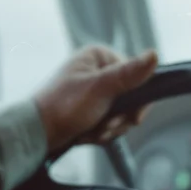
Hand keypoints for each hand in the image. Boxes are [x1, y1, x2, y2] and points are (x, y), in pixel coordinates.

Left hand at [33, 46, 158, 151]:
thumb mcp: (100, 88)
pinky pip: (108, 121)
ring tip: (93, 131)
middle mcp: (96, 70)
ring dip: (110, 128)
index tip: (131, 115)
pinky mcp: (89, 108)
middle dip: (120, 118)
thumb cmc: (62, 107)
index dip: (138, 99)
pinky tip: (88, 134)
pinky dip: (101, 132)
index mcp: (98, 57)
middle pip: (131, 96)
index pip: (137, 75)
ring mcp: (93, 90)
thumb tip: (153, 55)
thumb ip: (128, 74)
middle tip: (105, 125)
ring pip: (121, 112)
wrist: (36, 133)